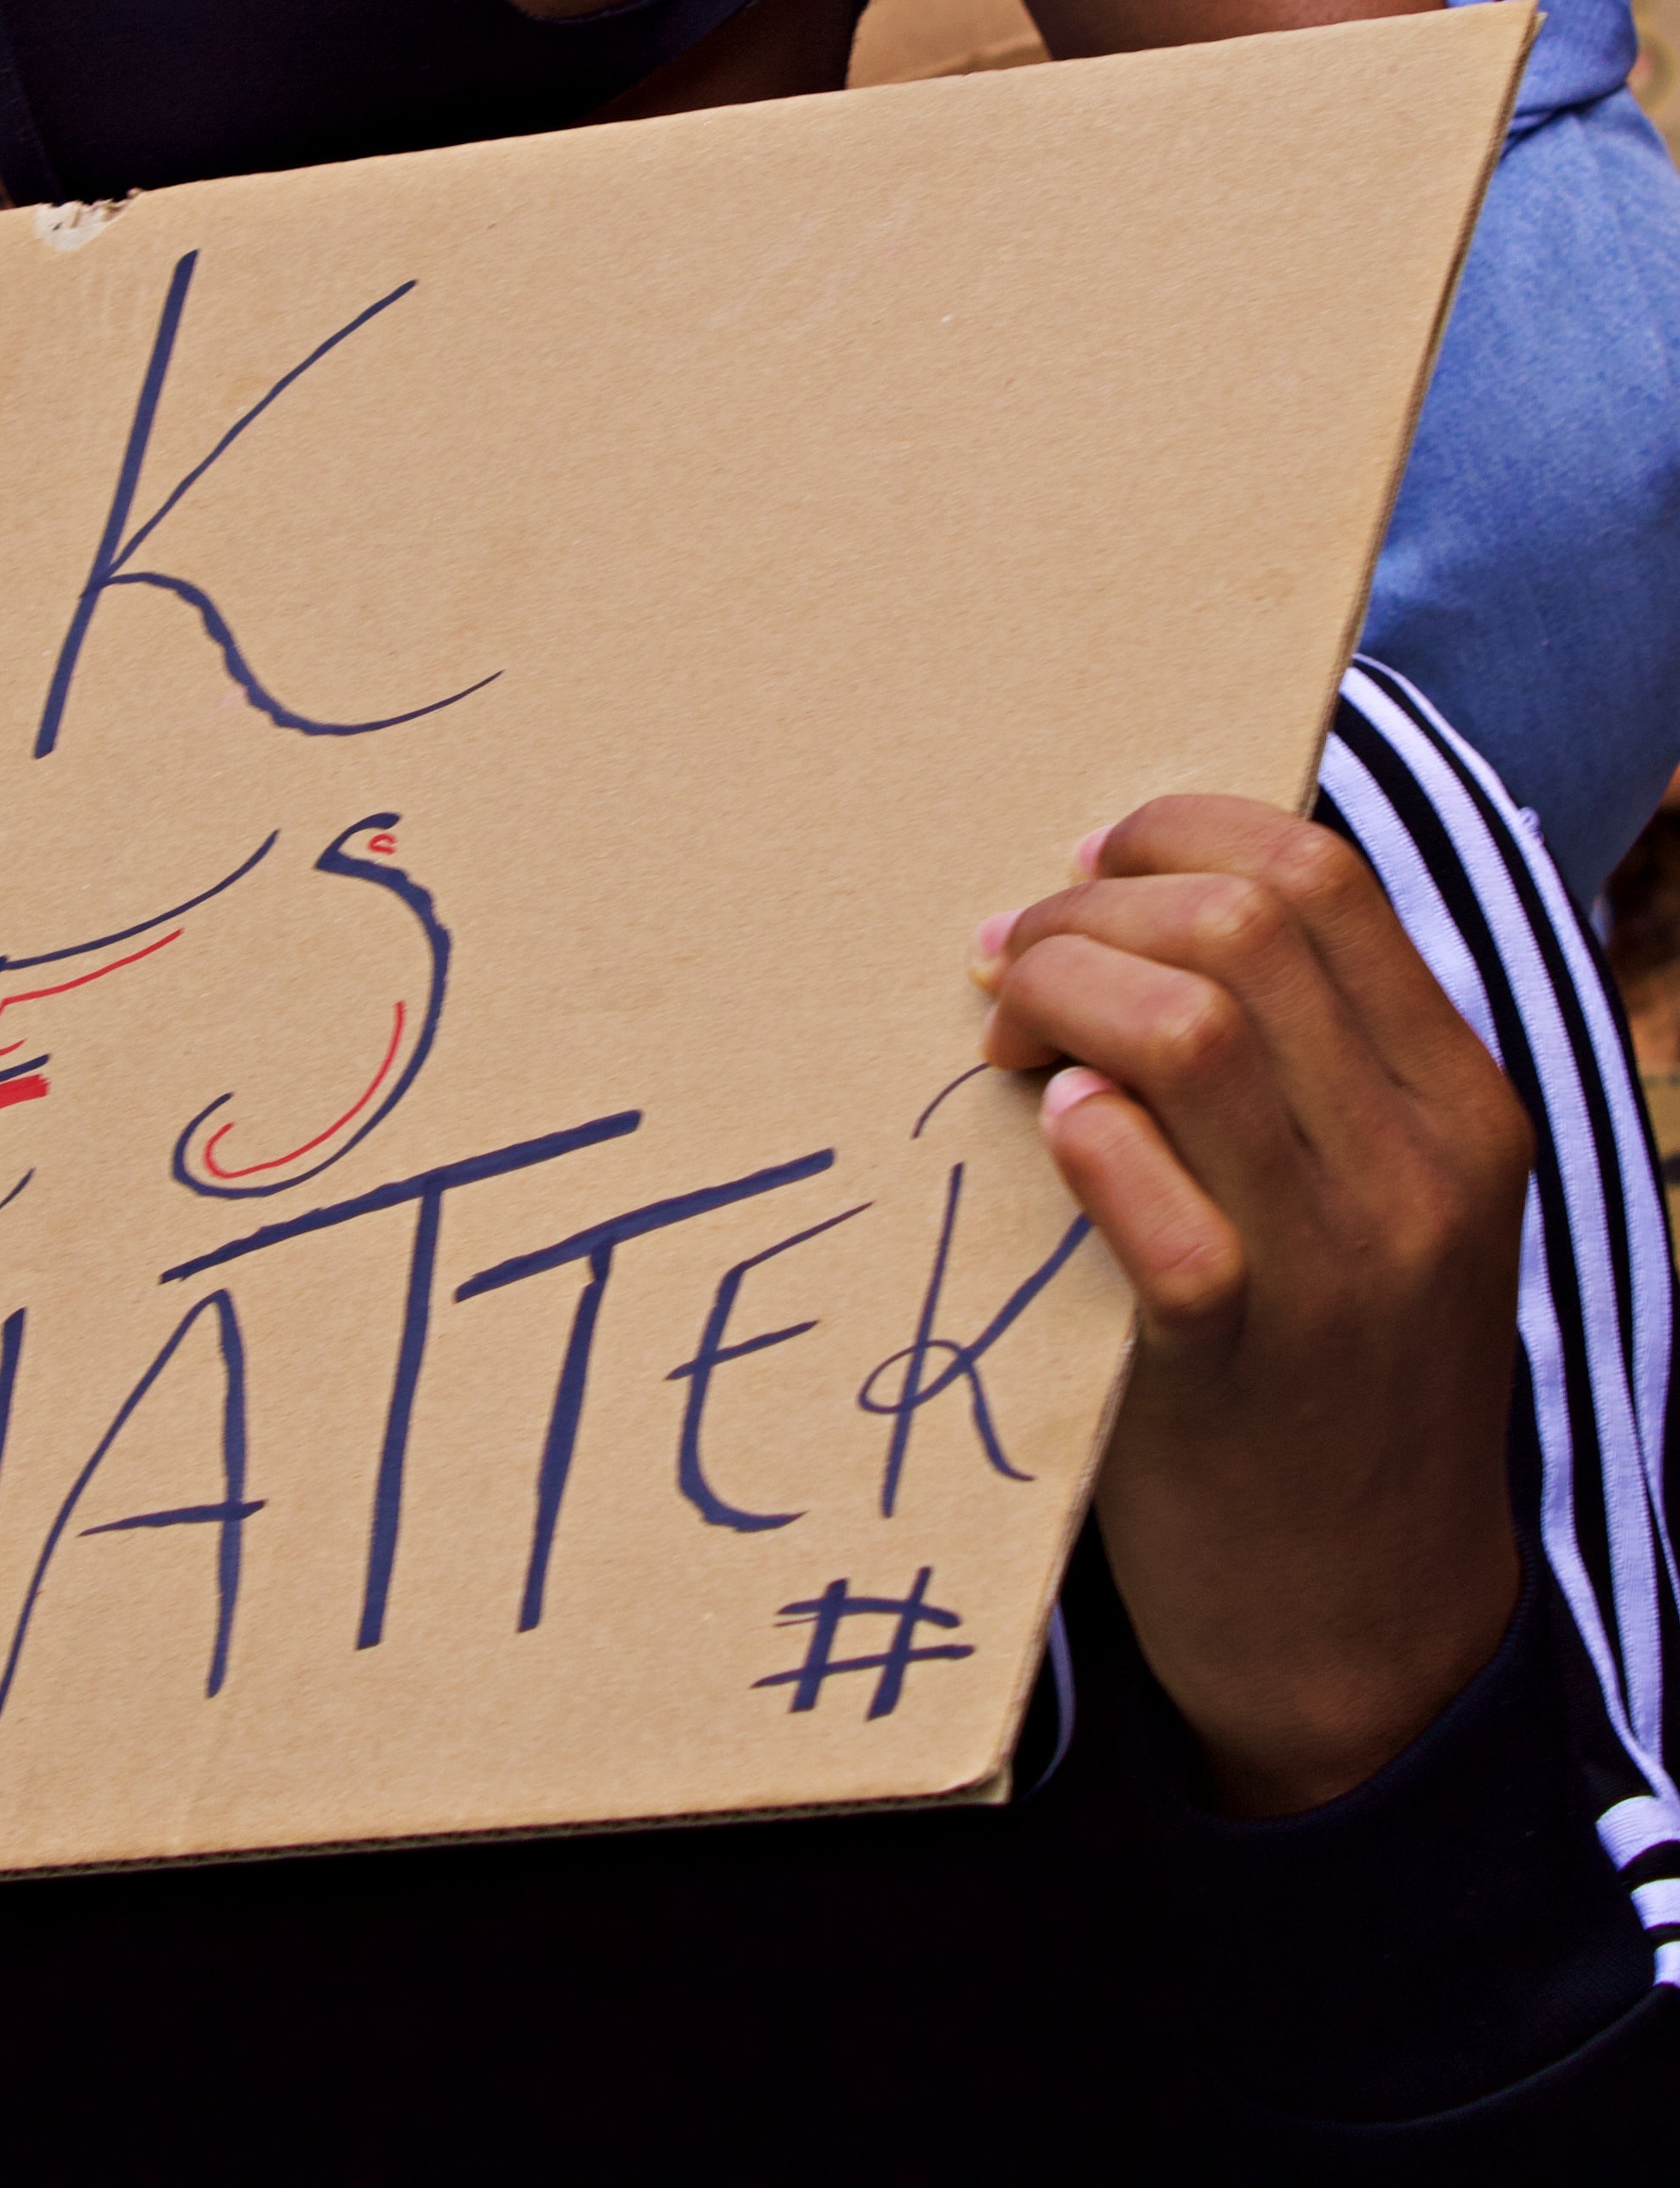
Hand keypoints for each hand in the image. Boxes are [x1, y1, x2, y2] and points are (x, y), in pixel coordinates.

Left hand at [975, 796, 1529, 1812]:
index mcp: (1462, 1102)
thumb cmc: (1333, 1376)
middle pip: (1239, 924)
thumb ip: (1310, 1063)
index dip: (1171, 834)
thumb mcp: (1381, 1202)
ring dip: (1055, 992)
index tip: (1078, 870)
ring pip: (1188, 1024)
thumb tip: (1139, 904)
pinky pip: (1143, 1184)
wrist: (1368, 1630)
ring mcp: (1337, 1263)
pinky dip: (1076, 1131)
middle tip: (1003, 960)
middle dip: (1085, 908)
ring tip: (1001, 1037)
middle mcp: (1423, 1166)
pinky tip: (1045, 1132)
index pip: (1322, 877)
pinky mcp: (1235, 1356)